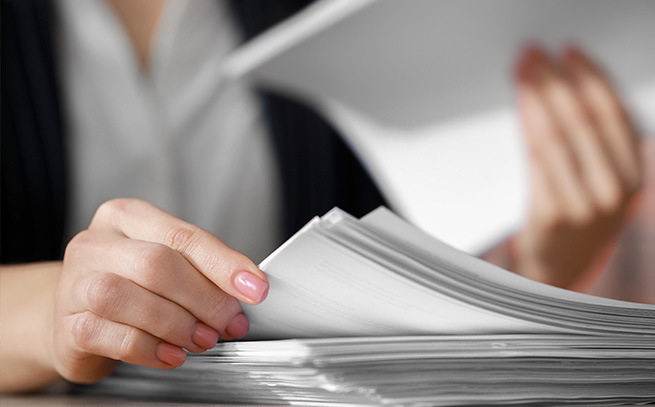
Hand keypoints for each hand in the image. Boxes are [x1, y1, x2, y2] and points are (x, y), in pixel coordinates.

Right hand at [52, 199, 268, 382]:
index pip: (183, 236)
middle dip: (204, 298)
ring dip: (178, 323)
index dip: (224, 264)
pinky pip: (114, 336)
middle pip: (157, 264)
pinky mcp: (68, 325)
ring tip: (203, 339)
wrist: (73, 314)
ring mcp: (76, 282)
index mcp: (126, 217)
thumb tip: (246, 288)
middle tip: (230, 323)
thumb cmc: (129, 284)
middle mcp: (96, 244)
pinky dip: (151, 348)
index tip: (254, 288)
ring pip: (128, 297)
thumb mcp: (165, 264)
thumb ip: (201, 269)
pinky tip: (173, 354)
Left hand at [512, 46, 641, 288]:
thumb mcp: (597, 177)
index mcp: (633, 174)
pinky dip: (528, 121)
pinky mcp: (553, 213)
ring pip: (558, 133)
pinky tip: (520, 101)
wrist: (556, 267)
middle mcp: (616, 189)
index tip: (568, 51)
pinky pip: (538, 157)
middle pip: (584, 118)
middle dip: (556, 78)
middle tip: (534, 53)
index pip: (614, 113)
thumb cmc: (574, 216)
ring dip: (537, 94)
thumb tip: (560, 83)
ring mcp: (586, 204)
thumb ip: (588, 139)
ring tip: (521, 69)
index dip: (591, 76)